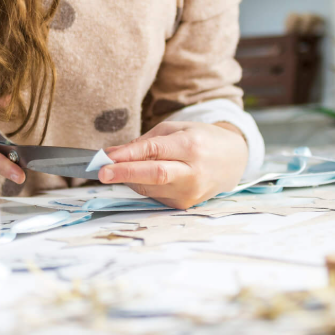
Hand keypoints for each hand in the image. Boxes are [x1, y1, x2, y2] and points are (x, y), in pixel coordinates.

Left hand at [99, 121, 247, 208]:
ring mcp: (191, 192)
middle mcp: (194, 172)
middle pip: (155, 175)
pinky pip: (155, 195)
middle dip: (125, 174)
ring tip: (120, 168)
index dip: (129, 155)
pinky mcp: (185, 205)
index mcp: (192, 146)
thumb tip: (113, 154)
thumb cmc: (201, 139)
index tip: (106, 157)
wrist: (232, 161)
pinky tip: (143, 176)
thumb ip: (144, 142)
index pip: (155, 151)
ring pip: (150, 188)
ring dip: (129, 179)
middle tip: (101, 172)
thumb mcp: (175, 129)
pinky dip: (143, 186)